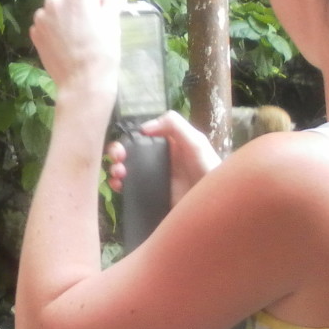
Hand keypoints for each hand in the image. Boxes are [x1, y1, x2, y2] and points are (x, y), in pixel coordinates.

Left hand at [29, 0, 125, 102]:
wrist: (81, 82)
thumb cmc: (102, 51)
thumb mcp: (113, 23)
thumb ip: (112, 3)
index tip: (111, 7)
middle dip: (84, 5)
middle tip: (95, 23)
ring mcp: (41, 17)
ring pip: (58, 10)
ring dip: (68, 16)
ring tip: (79, 34)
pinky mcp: (35, 32)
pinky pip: (48, 25)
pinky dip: (56, 29)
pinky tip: (67, 43)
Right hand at [105, 110, 220, 204]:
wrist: (213, 203)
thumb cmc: (207, 169)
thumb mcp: (195, 141)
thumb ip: (174, 125)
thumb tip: (143, 129)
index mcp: (165, 144)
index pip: (138, 137)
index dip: (126, 140)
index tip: (122, 148)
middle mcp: (156, 159)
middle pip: (127, 152)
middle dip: (116, 154)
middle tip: (117, 161)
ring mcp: (152, 178)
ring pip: (124, 169)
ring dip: (114, 169)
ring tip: (118, 175)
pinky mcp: (150, 195)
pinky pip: (129, 188)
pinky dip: (118, 185)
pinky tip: (118, 187)